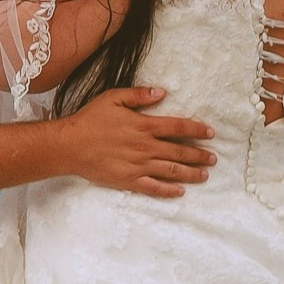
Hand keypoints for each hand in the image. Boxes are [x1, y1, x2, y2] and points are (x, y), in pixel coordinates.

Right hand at [58, 87, 214, 197]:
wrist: (69, 145)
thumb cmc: (89, 120)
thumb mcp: (112, 98)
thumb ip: (138, 95)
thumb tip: (161, 92)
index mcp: (144, 125)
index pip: (178, 127)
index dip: (197, 129)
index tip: (210, 133)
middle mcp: (146, 146)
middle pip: (180, 150)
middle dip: (199, 154)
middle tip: (213, 158)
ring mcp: (139, 165)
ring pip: (172, 170)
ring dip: (191, 173)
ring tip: (204, 175)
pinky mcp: (129, 180)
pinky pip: (154, 187)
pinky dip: (168, 191)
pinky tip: (180, 192)